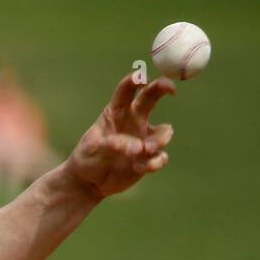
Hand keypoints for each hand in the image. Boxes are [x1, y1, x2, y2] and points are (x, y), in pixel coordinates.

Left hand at [64, 73, 175, 199]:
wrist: (89, 182)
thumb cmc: (87, 158)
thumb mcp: (93, 149)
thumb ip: (113, 144)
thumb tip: (139, 147)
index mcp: (116, 112)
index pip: (127, 90)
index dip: (135, 80)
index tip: (142, 78)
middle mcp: (134, 121)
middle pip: (152, 97)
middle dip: (163, 87)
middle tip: (171, 90)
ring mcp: (143, 139)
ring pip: (164, 132)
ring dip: (159, 140)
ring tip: (145, 150)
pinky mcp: (148, 158)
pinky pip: (161, 157)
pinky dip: (154, 162)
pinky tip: (139, 168)